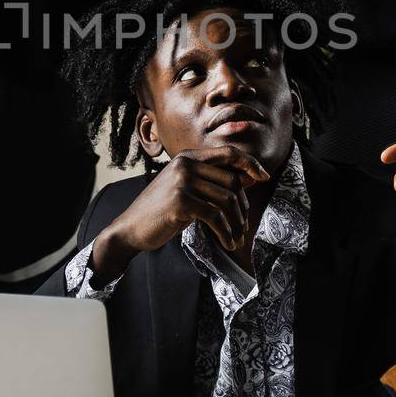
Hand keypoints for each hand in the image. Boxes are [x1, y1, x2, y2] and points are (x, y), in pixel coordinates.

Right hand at [89, 146, 268, 283]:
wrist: (131, 228)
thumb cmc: (161, 211)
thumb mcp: (186, 189)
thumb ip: (211, 182)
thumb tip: (248, 179)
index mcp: (187, 157)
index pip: (228, 153)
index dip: (249, 163)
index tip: (264, 176)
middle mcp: (185, 164)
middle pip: (232, 181)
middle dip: (242, 207)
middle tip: (243, 226)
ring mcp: (182, 181)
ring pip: (227, 200)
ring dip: (236, 224)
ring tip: (236, 238)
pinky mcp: (181, 202)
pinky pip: (215, 217)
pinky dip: (226, 233)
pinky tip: (227, 243)